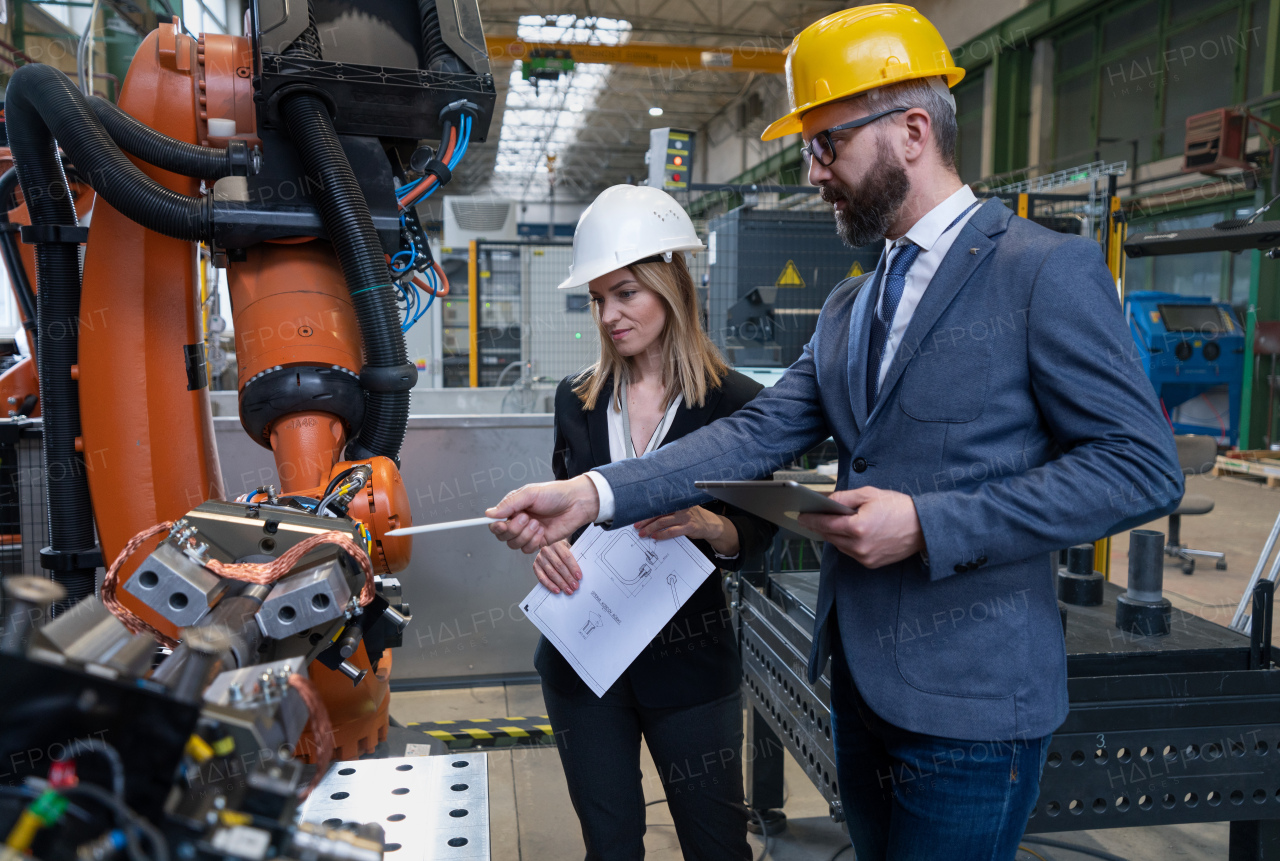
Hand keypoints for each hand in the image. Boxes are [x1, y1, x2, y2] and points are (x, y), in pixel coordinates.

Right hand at [486, 474, 599, 553]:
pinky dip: (533, 541)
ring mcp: (528, 532)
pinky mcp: (538, 541)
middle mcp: (518, 521)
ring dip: (525, 535)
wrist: (576, 503)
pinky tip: (542, 531)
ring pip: (514, 544)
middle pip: (502, 535)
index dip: (495, 526)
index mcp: (514, 508)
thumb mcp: (530, 494)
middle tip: (526, 517)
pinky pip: (527, 549)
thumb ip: (509, 504)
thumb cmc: (555, 494)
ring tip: (537, 523)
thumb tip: (490, 513)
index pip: (495, 522)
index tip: (500, 524)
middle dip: (514, 529)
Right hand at [533, 540, 581, 594]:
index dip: (573, 568)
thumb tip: (578, 575)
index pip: (566, 557)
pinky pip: (542, 578)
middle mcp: (547, 550)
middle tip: (575, 586)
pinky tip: (557, 590)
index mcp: (557, 543)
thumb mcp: (568, 548)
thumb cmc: (561, 550)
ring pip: (552, 573)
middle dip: (568, 578)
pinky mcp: (535, 566)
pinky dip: (550, 585)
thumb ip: (572, 559)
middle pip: (559, 566)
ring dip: (561, 583)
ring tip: (568, 590)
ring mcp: (540, 558)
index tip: (579, 577)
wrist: (549, 545)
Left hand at [635, 507, 738, 556]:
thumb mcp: (682, 509)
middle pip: (658, 513)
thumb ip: (669, 511)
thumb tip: (650, 517)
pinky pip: (672, 531)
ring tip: (643, 533)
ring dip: (651, 528)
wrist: (710, 524)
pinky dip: (662, 534)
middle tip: (636, 526)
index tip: (636, 515)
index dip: (647, 510)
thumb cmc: (693, 517)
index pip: (658, 505)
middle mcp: (680, 507)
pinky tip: (655, 536)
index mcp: (677, 501)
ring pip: (663, 522)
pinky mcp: (688, 527)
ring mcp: (684, 517)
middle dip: (645, 520)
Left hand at [796, 486, 922, 567]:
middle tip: (814, 516)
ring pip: (838, 545)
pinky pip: (850, 552)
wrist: (923, 527)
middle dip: (820, 526)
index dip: (810, 519)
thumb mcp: (869, 494)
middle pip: (829, 536)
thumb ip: (844, 498)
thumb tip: (827, 502)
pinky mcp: (871, 563)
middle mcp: (859, 546)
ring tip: (832, 523)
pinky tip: (849, 533)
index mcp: (857, 527)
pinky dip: (846, 543)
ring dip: (833, 535)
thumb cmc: (900, 508)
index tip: (801, 516)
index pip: (824, 524)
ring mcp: (865, 557)